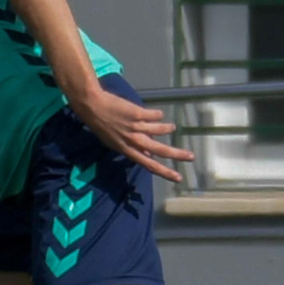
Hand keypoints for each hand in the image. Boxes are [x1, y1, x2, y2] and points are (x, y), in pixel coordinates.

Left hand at [68, 90, 195, 181]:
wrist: (92, 106)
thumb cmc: (102, 125)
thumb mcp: (115, 143)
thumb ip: (132, 150)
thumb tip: (149, 157)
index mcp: (127, 150)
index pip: (149, 165)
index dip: (164, 172)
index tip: (178, 177)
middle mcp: (132, 140)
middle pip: (159, 150)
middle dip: (177, 154)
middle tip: (191, 156)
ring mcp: (135, 127)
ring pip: (160, 130)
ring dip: (167, 129)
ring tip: (171, 127)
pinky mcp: (137, 113)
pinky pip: (155, 115)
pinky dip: (158, 115)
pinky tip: (157, 114)